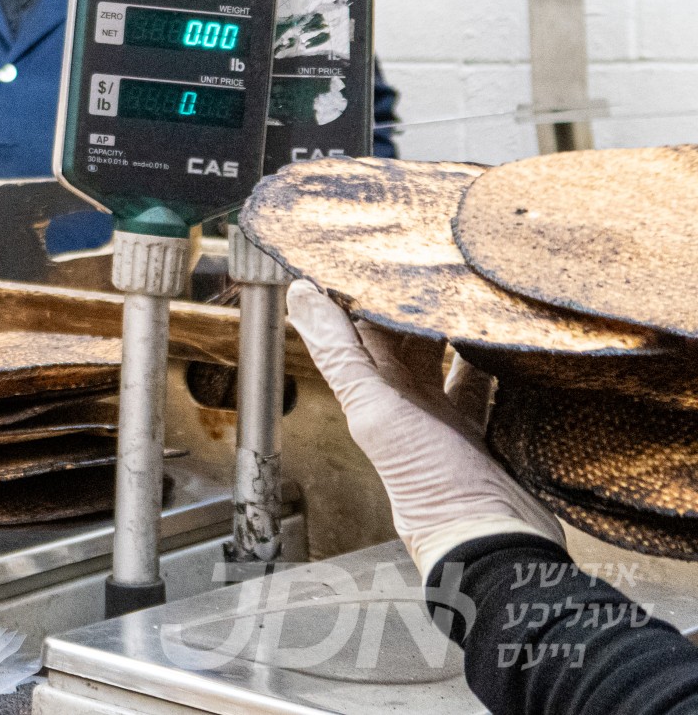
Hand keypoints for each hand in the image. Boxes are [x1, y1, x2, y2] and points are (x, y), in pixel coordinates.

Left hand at [286, 280, 562, 577]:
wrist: (494, 546)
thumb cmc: (432, 486)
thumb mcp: (377, 410)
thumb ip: (339, 355)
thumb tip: (297, 295)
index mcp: (374, 396)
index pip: (358, 330)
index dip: (357, 292)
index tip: (366, 250)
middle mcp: (406, 405)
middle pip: (404, 339)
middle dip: (410, 302)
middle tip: (426, 256)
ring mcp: (446, 419)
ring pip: (446, 357)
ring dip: (451, 326)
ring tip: (463, 287)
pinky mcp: (486, 432)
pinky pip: (484, 386)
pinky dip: (489, 362)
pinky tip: (500, 338)